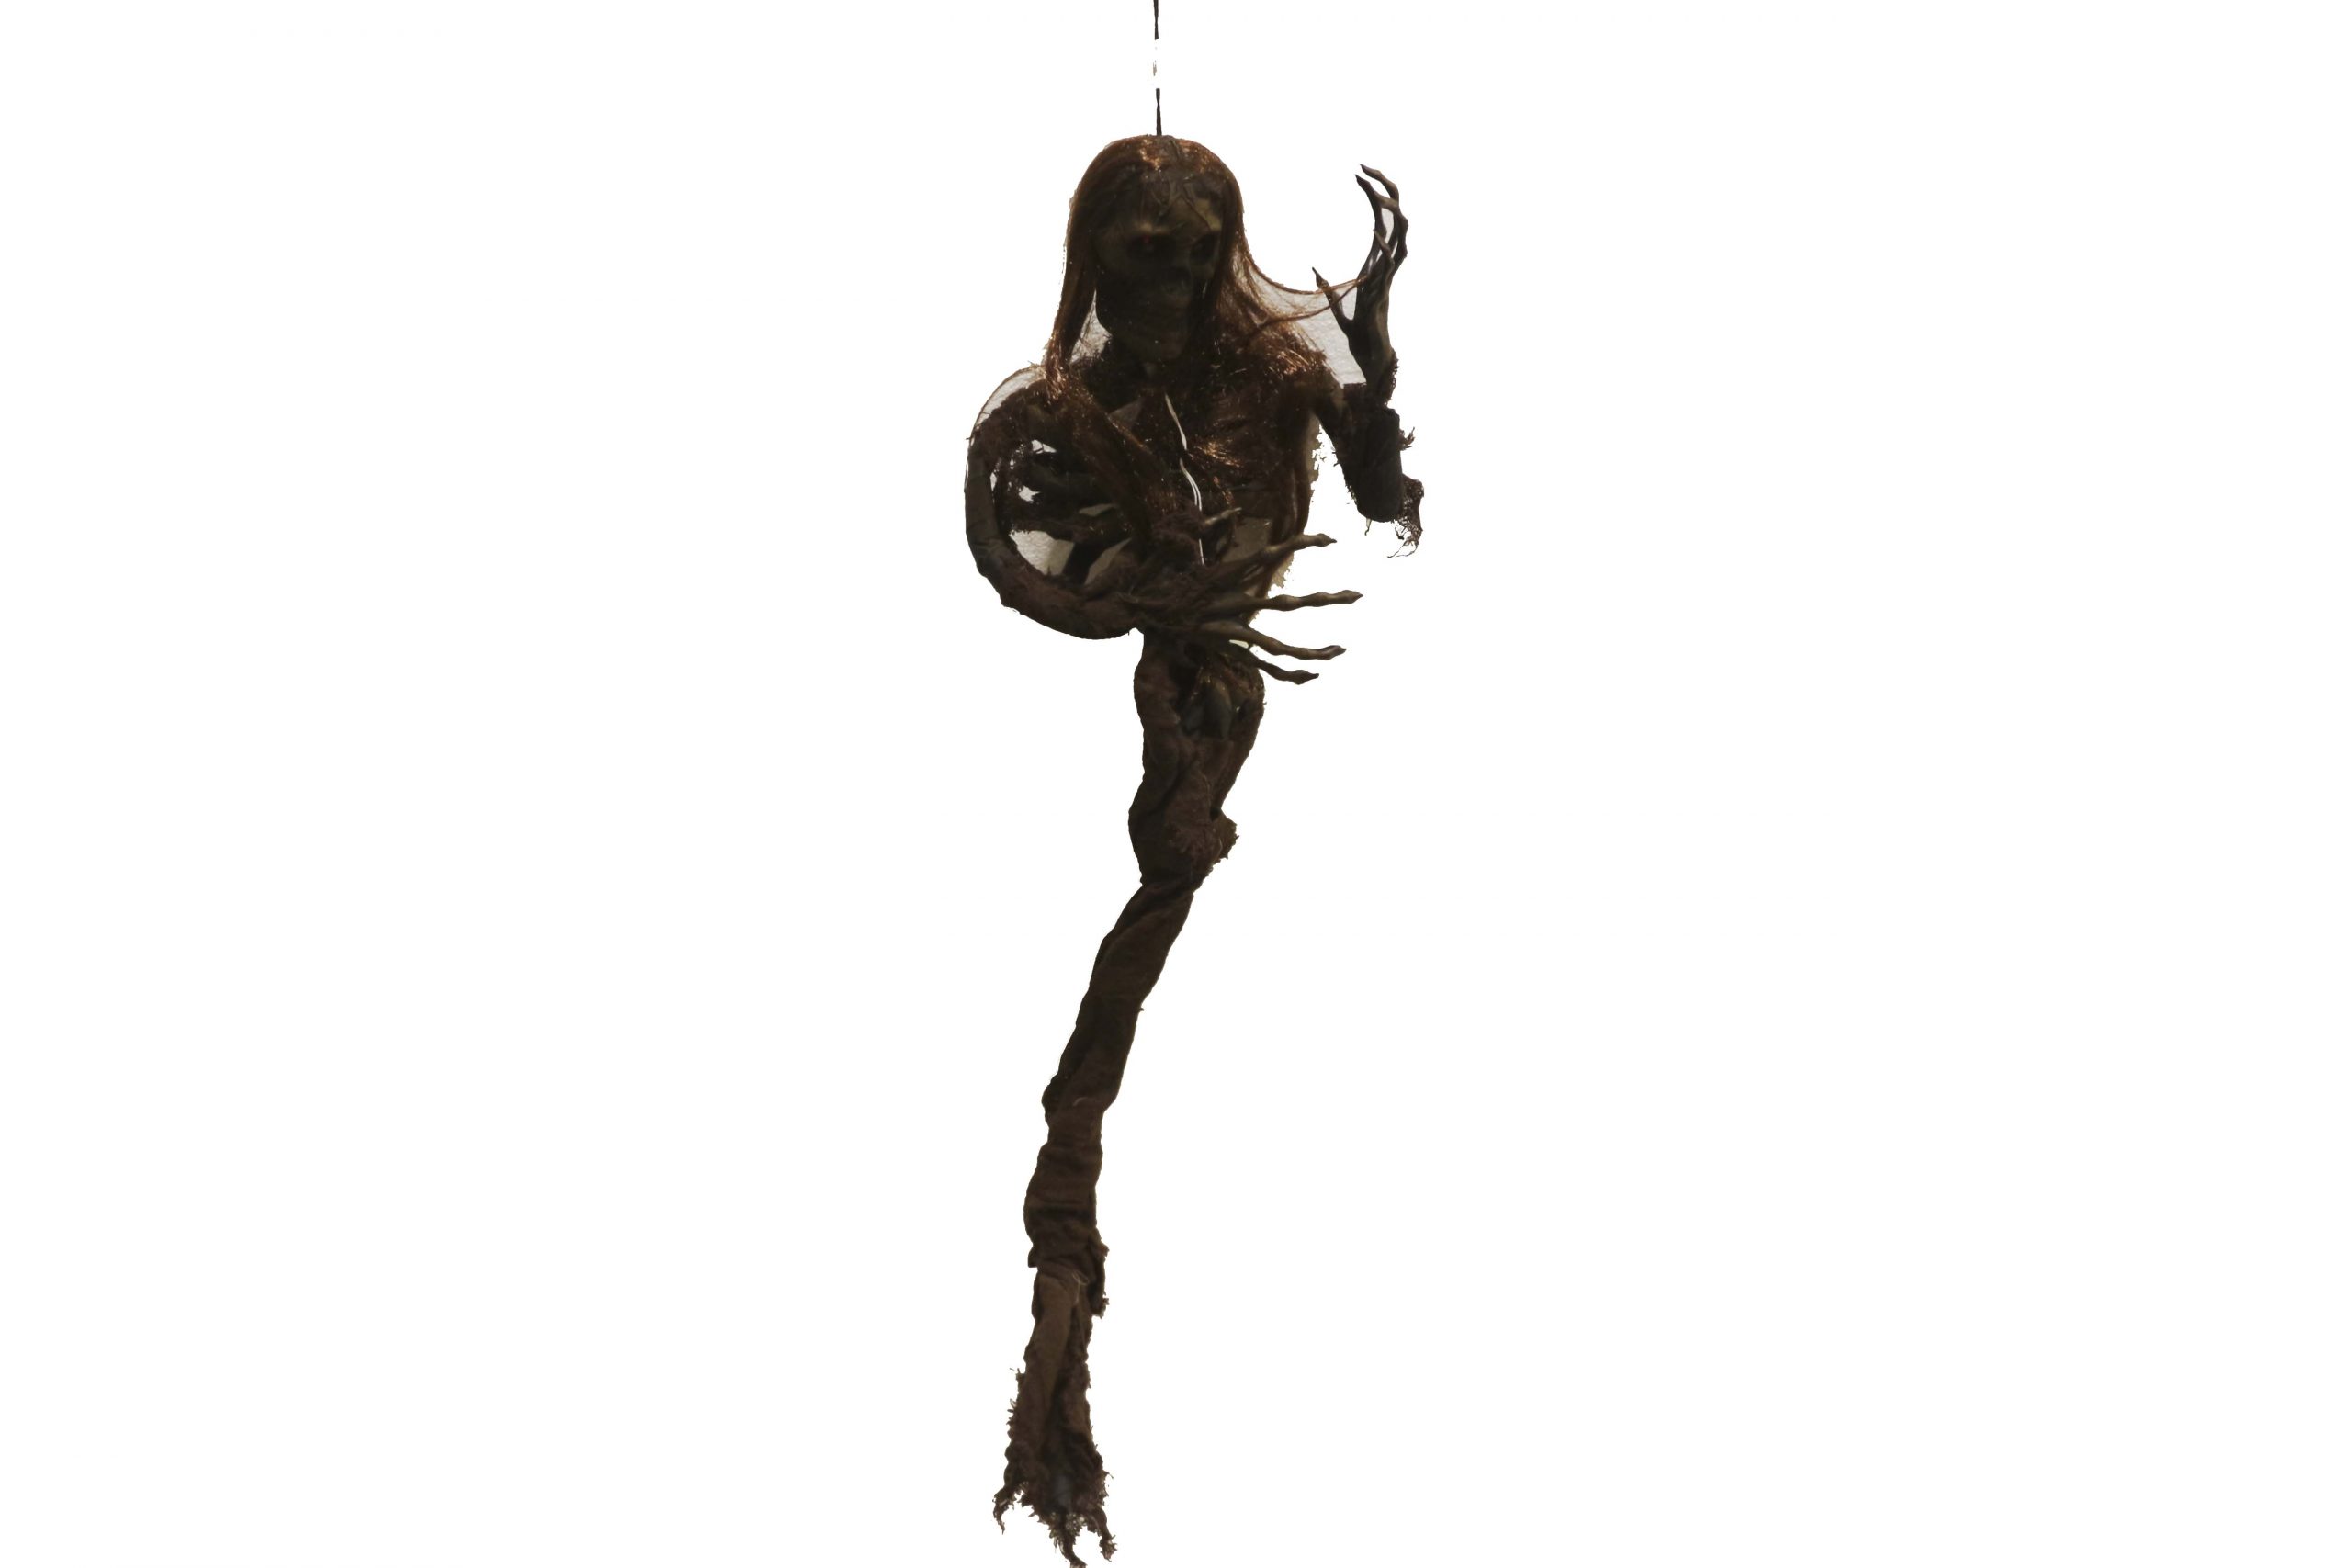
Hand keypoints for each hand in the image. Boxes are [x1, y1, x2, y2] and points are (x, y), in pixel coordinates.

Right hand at [1112, 527, 1362, 682]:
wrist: (1128, 611)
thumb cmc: (1150, 574)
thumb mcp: (1175, 545)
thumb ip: (1208, 530)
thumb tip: (1233, 512)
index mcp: (1223, 577)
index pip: (1269, 557)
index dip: (1299, 546)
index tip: (1329, 539)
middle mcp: (1231, 606)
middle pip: (1287, 605)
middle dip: (1324, 600)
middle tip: (1359, 595)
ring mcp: (1228, 630)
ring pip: (1278, 646)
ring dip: (1312, 649)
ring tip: (1342, 650)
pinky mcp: (1223, 647)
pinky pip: (1259, 665)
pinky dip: (1285, 673)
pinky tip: (1310, 677)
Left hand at [1312, 166, 1407, 402]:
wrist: (1370, 359)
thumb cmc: (1359, 334)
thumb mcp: (1337, 306)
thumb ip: (1328, 287)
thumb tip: (1315, 270)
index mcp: (1378, 262)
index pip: (1380, 217)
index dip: (1372, 193)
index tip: (1357, 173)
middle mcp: (1388, 264)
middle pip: (1396, 216)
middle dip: (1386, 188)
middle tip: (1366, 167)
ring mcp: (1389, 276)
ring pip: (1402, 234)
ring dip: (1391, 212)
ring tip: (1376, 192)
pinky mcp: (1384, 292)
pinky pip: (1391, 264)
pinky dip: (1384, 247)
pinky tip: (1374, 233)